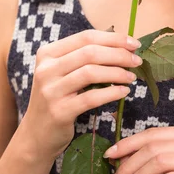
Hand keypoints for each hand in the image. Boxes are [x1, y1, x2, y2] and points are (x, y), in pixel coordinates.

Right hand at [19, 29, 141, 162]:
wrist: (36, 136)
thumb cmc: (58, 99)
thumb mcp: (63, 74)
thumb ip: (85, 58)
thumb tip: (122, 46)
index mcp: (48, 54)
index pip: (86, 37)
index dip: (113, 38)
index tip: (134, 44)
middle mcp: (46, 69)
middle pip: (90, 52)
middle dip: (119, 54)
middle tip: (137, 61)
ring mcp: (51, 90)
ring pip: (91, 72)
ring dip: (117, 73)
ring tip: (132, 77)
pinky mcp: (59, 111)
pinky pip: (91, 98)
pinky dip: (111, 93)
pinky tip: (124, 92)